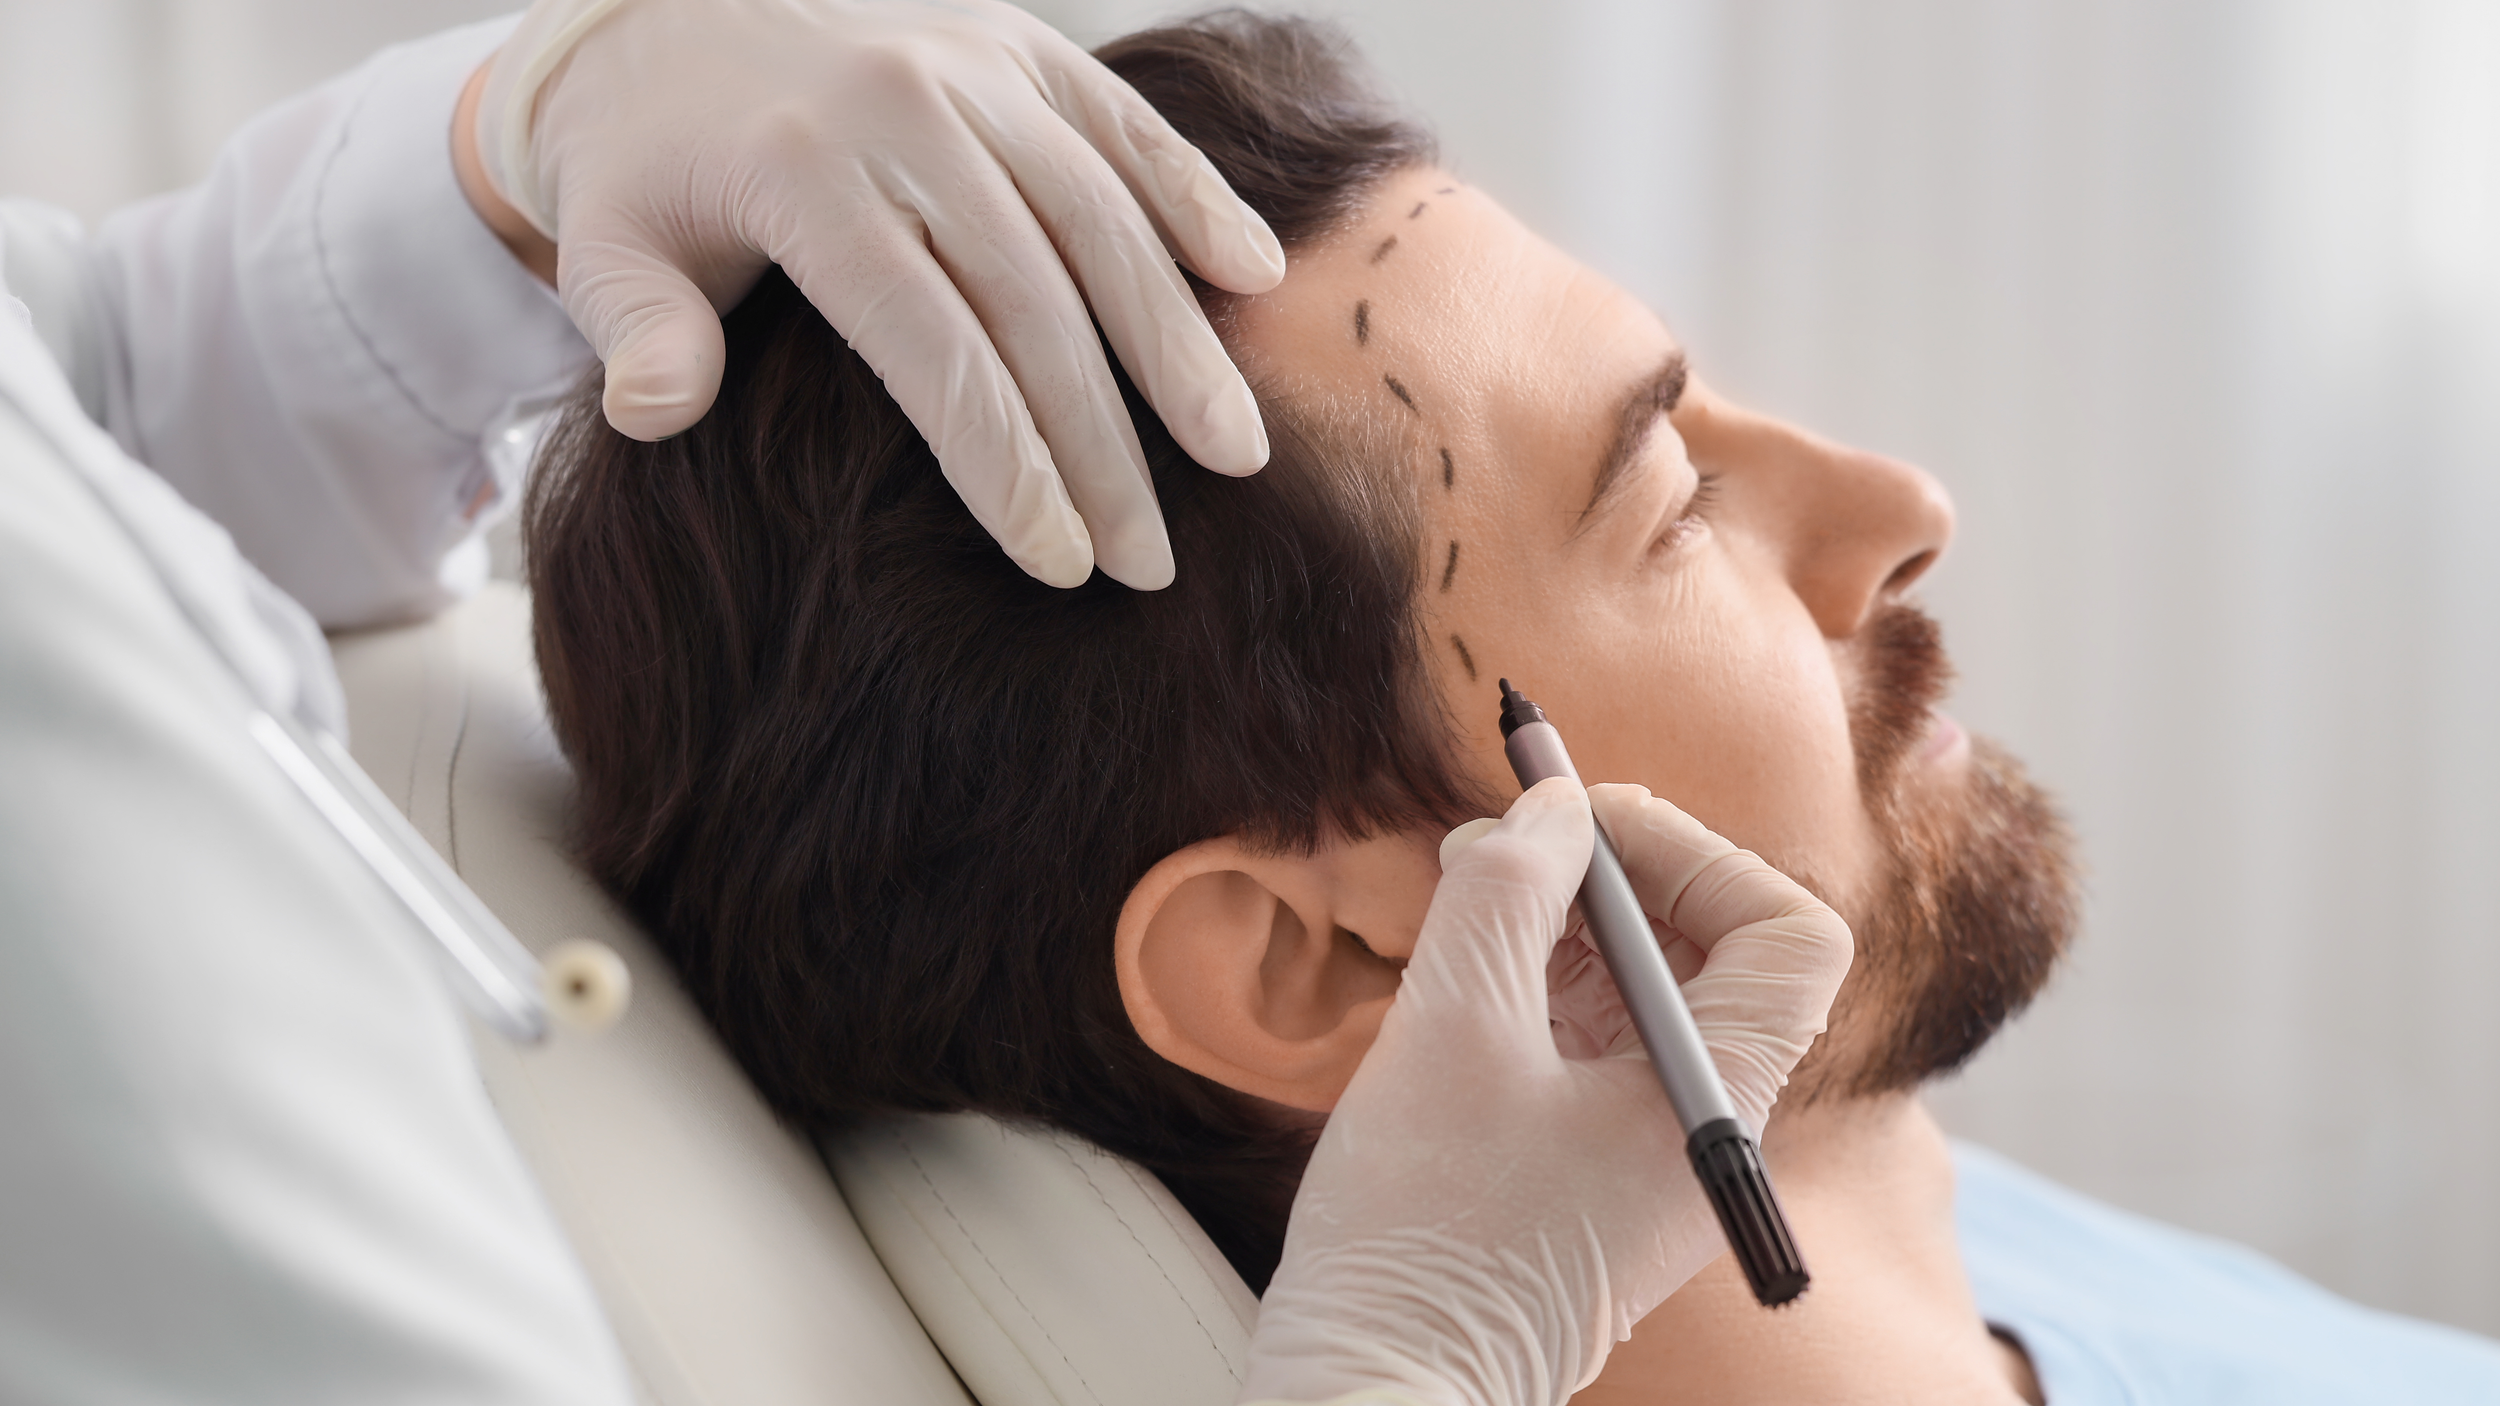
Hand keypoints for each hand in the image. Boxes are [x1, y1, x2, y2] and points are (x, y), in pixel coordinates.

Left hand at [460, 0, 1285, 589]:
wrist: (657, 12)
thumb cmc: (646, 166)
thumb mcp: (607, 245)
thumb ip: (636, 334)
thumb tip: (658, 414)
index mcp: (804, 174)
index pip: (932, 349)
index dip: (1004, 465)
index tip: (1058, 563)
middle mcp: (904, 111)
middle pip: (1035, 304)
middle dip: (1103, 447)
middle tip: (1150, 560)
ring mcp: (973, 70)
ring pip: (1102, 221)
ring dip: (1177, 344)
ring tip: (1233, 454)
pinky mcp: (1018, 47)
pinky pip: (1124, 125)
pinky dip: (1193, 197)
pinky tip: (1254, 277)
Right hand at [1243, 780, 1851, 1405]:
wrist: (1380, 1391)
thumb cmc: (1423, 1231)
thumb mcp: (1453, 1027)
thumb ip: (1507, 892)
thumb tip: (1552, 810)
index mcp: (1717, 1101)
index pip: (1787, 935)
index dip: (1697, 855)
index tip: (1585, 830)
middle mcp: (1705, 1127)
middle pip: (1715, 952)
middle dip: (1619, 873)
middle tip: (1512, 837)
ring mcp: (1650, 1154)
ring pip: (1646, 993)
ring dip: (1569, 922)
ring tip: (1468, 886)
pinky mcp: (1591, 1171)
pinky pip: (1595, 1045)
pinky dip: (1541, 984)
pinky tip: (1464, 963)